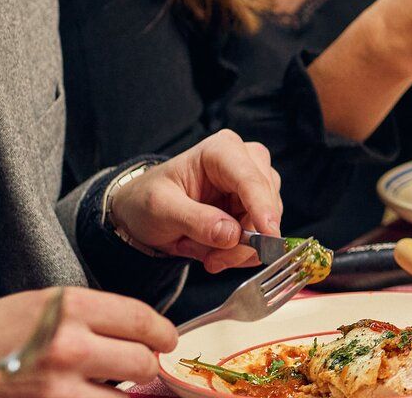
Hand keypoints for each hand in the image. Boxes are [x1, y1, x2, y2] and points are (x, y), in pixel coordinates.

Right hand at [0, 288, 175, 397]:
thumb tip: (139, 332)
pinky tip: (84, 396)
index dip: (161, 334)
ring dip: (121, 394)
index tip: (163, 341)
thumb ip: (89, 316)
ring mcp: (57, 385)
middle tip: (135, 367)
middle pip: (143, 361)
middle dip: (143, 366)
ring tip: (102, 386)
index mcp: (69, 306)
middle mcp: (68, 343)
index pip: (143, 319)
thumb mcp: (38, 306)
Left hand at [108, 130, 283, 272]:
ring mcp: (254, 187)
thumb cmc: (147, 199)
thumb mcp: (160, 208)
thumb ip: (195, 220)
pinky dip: (235, 253)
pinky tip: (210, 249)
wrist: (142, 213)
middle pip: (264, 206)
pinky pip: (260, 240)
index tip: (268, 236)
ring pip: (265, 226)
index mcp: (222, 150)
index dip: (262, 208)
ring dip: (233, 250)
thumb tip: (232, 235)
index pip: (250, 180)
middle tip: (211, 260)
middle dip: (240, 241)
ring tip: (198, 248)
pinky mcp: (256, 210)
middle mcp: (246, 163)